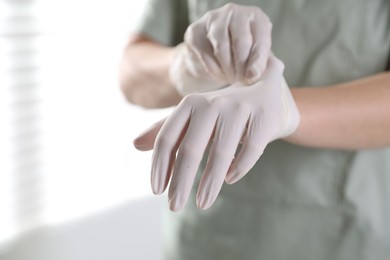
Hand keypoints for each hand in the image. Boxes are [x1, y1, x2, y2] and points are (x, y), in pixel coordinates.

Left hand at [135, 54, 299, 210]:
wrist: (261, 91)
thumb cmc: (219, 112)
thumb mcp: (191, 117)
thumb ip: (165, 130)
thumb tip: (135, 145)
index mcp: (190, 104)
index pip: (167, 138)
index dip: (159, 166)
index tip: (156, 191)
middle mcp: (212, 103)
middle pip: (191, 148)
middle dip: (181, 181)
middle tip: (174, 206)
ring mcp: (239, 109)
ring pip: (221, 153)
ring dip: (210, 183)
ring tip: (202, 203)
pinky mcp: (264, 118)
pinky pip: (251, 150)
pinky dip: (239, 168)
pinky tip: (230, 179)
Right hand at [170, 3, 272, 94]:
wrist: (213, 50)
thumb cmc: (241, 52)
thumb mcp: (255, 55)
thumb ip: (257, 63)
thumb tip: (252, 76)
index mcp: (255, 17)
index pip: (260, 38)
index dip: (257, 61)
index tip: (252, 77)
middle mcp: (234, 12)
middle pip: (241, 41)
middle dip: (241, 66)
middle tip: (241, 80)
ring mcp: (212, 19)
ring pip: (221, 47)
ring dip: (227, 69)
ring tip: (231, 79)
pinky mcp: (195, 31)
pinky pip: (205, 54)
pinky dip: (214, 69)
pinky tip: (220, 75)